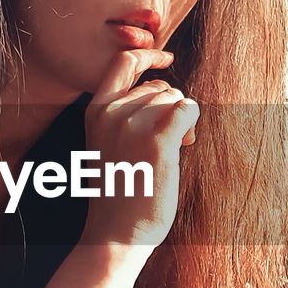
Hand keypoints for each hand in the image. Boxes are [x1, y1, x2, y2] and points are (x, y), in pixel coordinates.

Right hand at [80, 48, 198, 253]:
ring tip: (171, 151)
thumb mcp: (107, 145)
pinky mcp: (158, 139)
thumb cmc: (119, 193)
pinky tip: (185, 142)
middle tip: (169, 140)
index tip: (165, 56)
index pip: (122, 63)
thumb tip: (162, 92)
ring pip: (175, 99)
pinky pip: (188, 109)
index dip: (147, 54)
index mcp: (96, 111)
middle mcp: (112, 112)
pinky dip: (191, 122)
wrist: (116, 233)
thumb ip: (122, 116)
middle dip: (170, 107)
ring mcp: (133, 123)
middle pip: (158, 87)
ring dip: (180, 121)